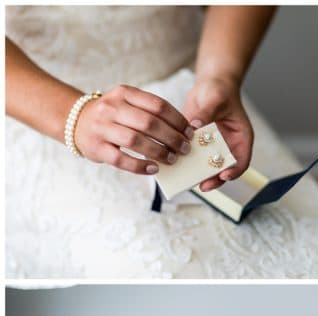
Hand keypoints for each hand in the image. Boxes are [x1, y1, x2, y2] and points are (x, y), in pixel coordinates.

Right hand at [72, 84, 192, 174]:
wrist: (75, 121)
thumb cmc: (112, 116)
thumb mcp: (128, 104)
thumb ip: (151, 113)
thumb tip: (185, 130)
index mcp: (124, 93)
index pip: (158, 105)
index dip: (178, 120)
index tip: (190, 133)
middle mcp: (111, 108)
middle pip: (149, 123)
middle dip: (172, 138)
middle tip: (184, 149)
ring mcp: (102, 128)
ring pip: (135, 141)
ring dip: (158, 152)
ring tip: (172, 159)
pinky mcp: (97, 148)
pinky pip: (122, 160)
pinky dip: (140, 166)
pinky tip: (154, 168)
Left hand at [182, 75, 253, 190]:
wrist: (209, 84)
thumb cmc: (219, 90)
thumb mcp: (215, 100)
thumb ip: (206, 114)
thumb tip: (194, 126)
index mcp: (240, 139)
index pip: (241, 161)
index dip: (234, 171)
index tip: (224, 175)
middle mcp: (228, 146)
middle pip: (223, 168)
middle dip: (213, 178)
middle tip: (203, 185)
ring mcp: (213, 146)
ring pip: (207, 166)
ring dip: (198, 173)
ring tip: (188, 178)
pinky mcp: (198, 143)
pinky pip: (193, 155)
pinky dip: (185, 161)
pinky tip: (176, 163)